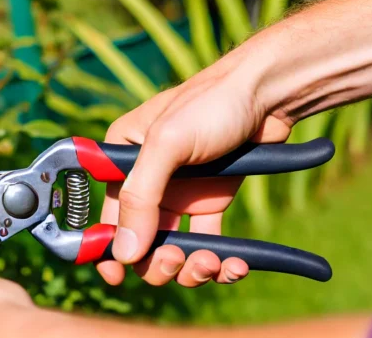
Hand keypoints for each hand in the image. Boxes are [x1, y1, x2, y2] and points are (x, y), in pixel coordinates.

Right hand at [96, 51, 292, 287]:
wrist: (268, 95)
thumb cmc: (211, 105)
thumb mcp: (167, 144)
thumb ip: (141, 197)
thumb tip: (123, 252)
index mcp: (121, 158)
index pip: (103, 213)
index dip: (105, 248)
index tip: (116, 275)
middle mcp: (146, 180)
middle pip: (138, 242)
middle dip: (155, 261)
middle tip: (175, 260)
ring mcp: (177, 194)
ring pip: (172, 250)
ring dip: (190, 267)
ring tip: (213, 263)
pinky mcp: (209, 203)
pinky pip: (207, 245)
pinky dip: (220, 262)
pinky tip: (235, 264)